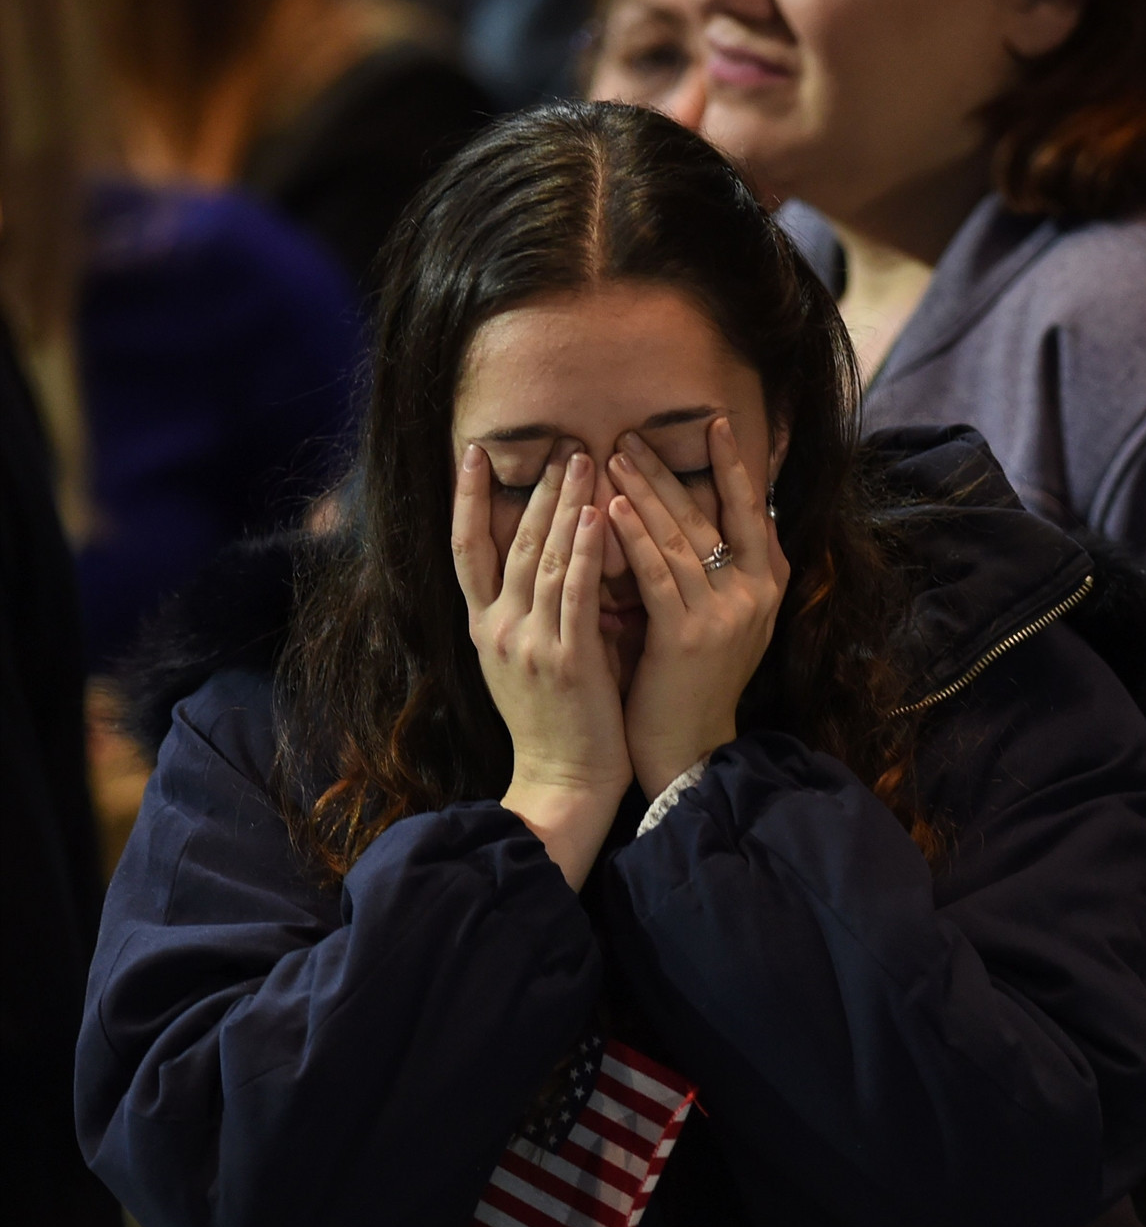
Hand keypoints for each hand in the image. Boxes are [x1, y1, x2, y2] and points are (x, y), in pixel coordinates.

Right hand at [452, 445, 630, 889]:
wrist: (561, 784)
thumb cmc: (558, 723)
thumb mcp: (533, 660)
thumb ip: (542, 611)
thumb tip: (567, 560)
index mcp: (485, 627)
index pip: (466, 549)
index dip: (467, 498)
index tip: (473, 452)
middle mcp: (499, 628)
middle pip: (511, 541)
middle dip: (537, 488)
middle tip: (560, 442)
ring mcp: (530, 642)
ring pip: (544, 558)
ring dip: (564, 505)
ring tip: (584, 460)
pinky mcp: (567, 659)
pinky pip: (577, 593)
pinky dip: (587, 552)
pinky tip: (598, 516)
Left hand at [607, 418, 788, 796]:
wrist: (688, 750)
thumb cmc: (696, 682)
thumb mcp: (728, 622)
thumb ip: (726, 571)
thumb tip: (713, 513)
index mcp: (770, 586)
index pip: (753, 511)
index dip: (734, 466)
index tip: (715, 424)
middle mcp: (756, 596)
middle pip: (711, 516)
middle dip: (670, 471)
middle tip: (633, 435)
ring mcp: (725, 616)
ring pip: (681, 537)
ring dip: (646, 493)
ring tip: (614, 457)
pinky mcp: (689, 636)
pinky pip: (658, 575)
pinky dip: (634, 539)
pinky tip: (610, 510)